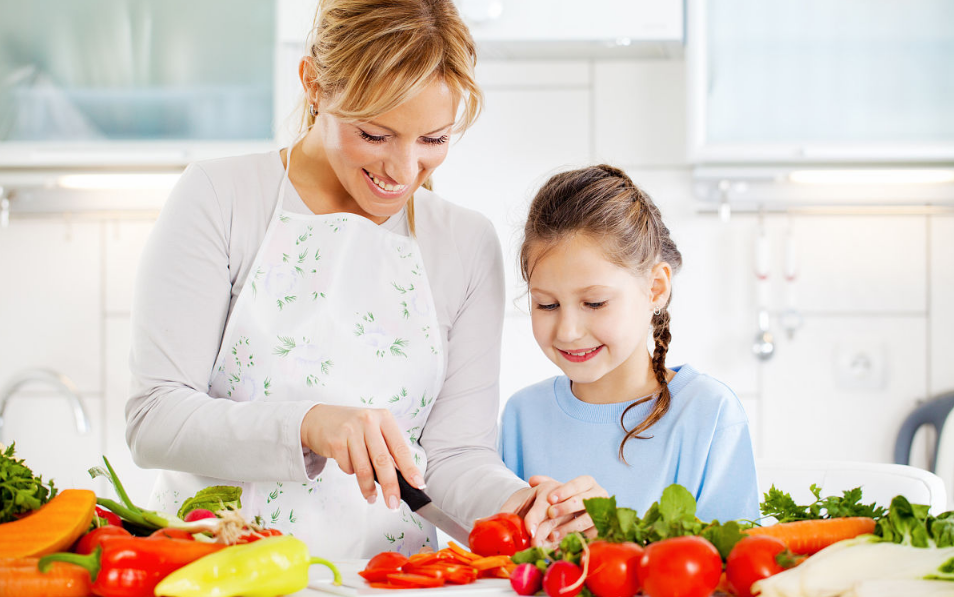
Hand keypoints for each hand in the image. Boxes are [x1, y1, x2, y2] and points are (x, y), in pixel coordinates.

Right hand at [300, 404, 423, 511]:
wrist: (318, 419)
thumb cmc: (352, 427)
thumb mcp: (373, 430)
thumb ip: (387, 448)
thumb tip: (402, 477)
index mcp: (384, 418)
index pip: (400, 448)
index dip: (410, 469)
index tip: (418, 485)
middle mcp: (369, 422)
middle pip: (383, 461)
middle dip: (390, 486)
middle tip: (394, 504)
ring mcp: (351, 431)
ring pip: (364, 468)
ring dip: (368, 488)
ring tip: (372, 498)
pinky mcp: (336, 441)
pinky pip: (348, 467)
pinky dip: (350, 471)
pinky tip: (348, 463)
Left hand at [500, 475, 606, 545]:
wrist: (584, 515)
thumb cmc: (568, 499)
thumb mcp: (560, 490)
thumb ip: (547, 483)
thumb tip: (532, 480)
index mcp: (588, 482)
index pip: (578, 484)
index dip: (564, 491)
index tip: (550, 498)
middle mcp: (600, 495)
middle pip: (584, 501)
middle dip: (566, 507)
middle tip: (550, 513)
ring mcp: (604, 512)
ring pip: (588, 519)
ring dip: (570, 526)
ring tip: (553, 533)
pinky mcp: (604, 528)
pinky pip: (592, 534)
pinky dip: (577, 538)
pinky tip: (564, 542)